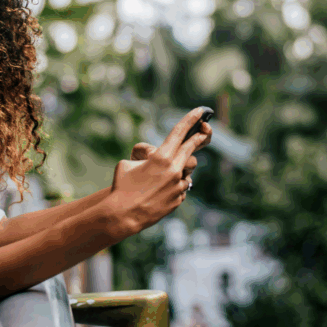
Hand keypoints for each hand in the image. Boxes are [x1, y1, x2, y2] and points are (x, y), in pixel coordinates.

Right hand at [107, 108, 213, 238]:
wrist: (122, 215)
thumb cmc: (121, 186)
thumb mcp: (127, 163)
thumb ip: (146, 157)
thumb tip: (156, 160)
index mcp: (161, 157)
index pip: (180, 132)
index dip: (192, 119)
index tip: (202, 111)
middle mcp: (174, 170)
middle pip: (191, 148)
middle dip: (199, 137)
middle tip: (205, 130)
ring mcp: (178, 186)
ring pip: (186, 171)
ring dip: (178, 169)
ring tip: (160, 177)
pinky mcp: (178, 200)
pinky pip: (180, 188)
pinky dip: (173, 187)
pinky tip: (158, 192)